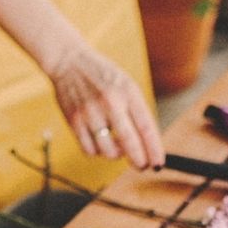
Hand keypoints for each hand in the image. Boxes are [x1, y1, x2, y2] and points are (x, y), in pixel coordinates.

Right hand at [47, 43, 164, 169]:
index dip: (154, 149)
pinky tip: (100, 144)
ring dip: (116, 155)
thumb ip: (137, 110)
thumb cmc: (102, 75)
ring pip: (108, 151)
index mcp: (128, 92)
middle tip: (141, 166)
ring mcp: (90, 113)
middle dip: (139, 161)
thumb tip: (146, 143)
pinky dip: (97, 152)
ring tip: (117, 147)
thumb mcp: (126, 85)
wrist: (69, 61)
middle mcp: (110, 102)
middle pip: (130, 143)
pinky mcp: (74, 121)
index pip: (146, 127)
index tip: (158, 163)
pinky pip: (89, 150)